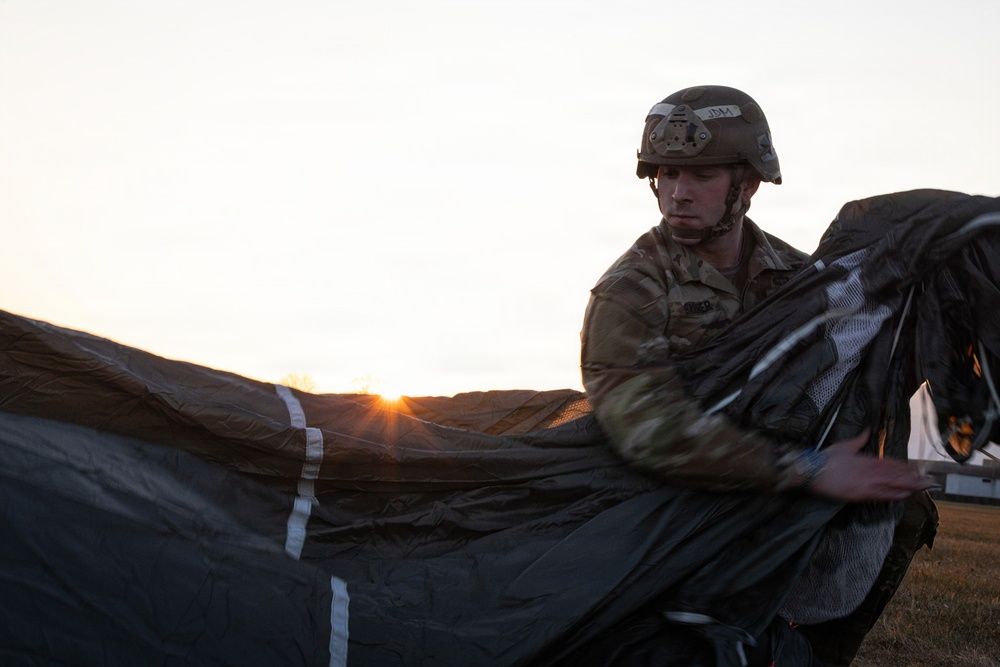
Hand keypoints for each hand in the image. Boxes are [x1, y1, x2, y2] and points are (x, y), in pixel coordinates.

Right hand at [808, 430, 935, 501]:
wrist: (812, 471)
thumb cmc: (825, 458)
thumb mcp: (843, 445)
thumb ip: (859, 439)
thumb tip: (868, 430)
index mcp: (866, 459)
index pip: (891, 463)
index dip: (906, 467)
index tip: (917, 470)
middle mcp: (871, 470)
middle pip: (897, 474)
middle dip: (915, 478)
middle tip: (931, 481)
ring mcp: (867, 482)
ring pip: (895, 484)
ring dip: (911, 486)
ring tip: (925, 487)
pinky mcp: (862, 493)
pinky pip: (884, 495)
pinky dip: (897, 494)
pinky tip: (907, 495)